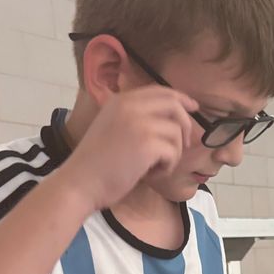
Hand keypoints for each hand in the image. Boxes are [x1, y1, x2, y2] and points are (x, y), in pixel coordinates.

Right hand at [60, 86, 198, 212]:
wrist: (80, 182)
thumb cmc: (96, 165)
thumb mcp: (111, 128)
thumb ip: (133, 119)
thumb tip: (168, 121)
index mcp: (121, 100)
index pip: (160, 91)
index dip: (181, 99)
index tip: (193, 109)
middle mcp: (130, 106)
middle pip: (174, 104)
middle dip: (185, 125)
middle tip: (186, 144)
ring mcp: (139, 123)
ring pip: (176, 132)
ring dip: (172, 154)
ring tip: (155, 167)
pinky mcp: (146, 144)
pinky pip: (173, 152)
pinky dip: (167, 167)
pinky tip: (150, 175)